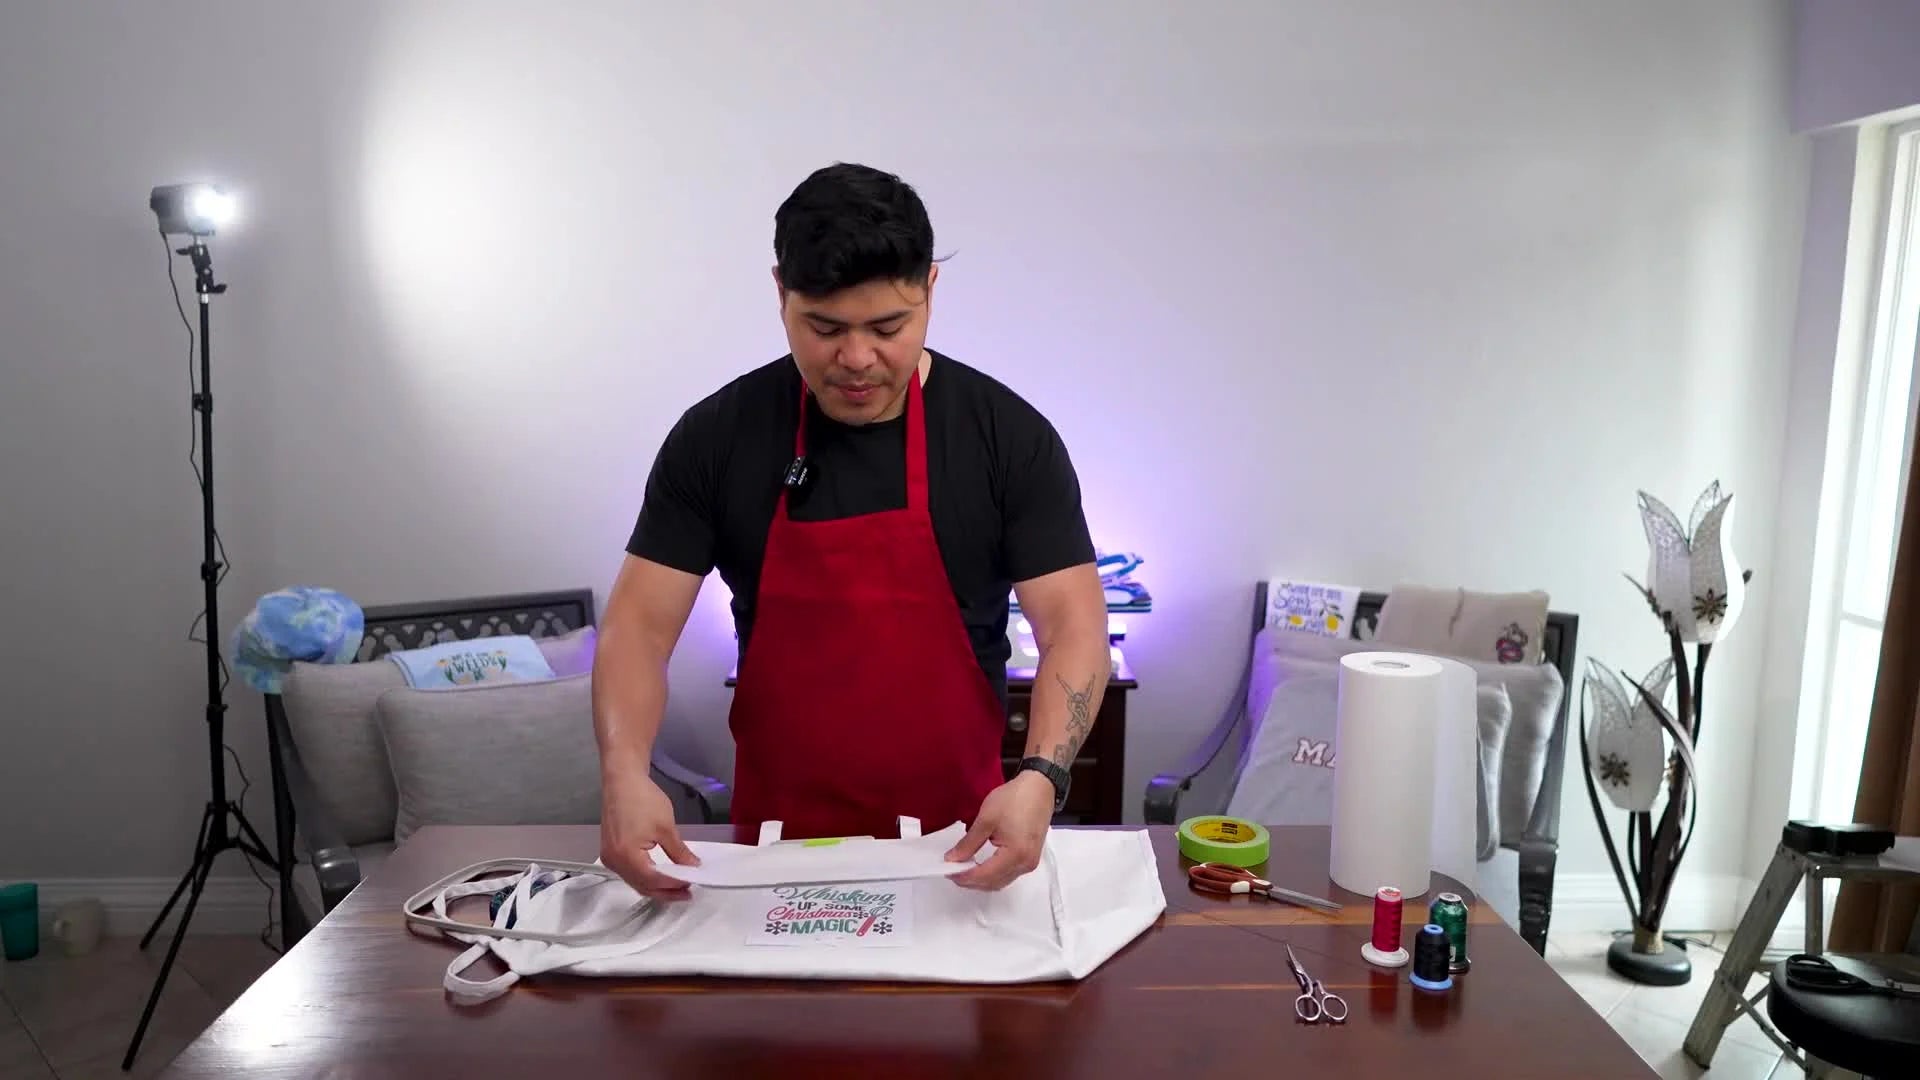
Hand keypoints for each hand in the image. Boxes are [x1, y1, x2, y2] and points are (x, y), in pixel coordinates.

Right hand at [599, 774, 700, 900]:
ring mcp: (609, 858)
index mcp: (626, 855)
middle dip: (666, 891)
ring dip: (656, 886)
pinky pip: (629, 873)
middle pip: (642, 885)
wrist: (622, 780)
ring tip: (678, 886)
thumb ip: (679, 852)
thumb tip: (692, 867)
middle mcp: (614, 862)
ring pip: (635, 881)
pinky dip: (646, 877)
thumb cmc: (642, 799)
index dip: (674, 884)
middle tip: (687, 892)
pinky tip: (660, 875)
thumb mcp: (666, 827)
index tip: (693, 885)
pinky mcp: (609, 853)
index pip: (654, 880)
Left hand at [944, 771, 1054, 889]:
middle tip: (951, 870)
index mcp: (1016, 855)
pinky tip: (980, 866)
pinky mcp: (1030, 858)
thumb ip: (968, 843)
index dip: (963, 876)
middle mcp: (1025, 864)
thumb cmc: (1014, 799)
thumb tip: (952, 859)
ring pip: (1001, 882)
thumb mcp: (986, 820)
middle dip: (971, 881)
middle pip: (993, 883)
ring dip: (981, 880)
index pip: (984, 875)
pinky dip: (992, 874)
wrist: (1039, 787)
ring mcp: (1030, 863)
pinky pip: (1009, 874)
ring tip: (963, 868)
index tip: (946, 871)